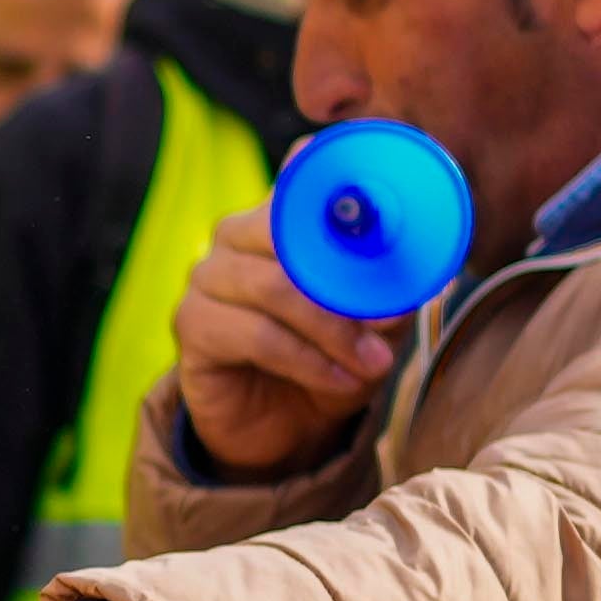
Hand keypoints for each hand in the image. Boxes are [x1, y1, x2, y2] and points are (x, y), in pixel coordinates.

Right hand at [163, 204, 405, 480]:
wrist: (283, 429)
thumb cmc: (328, 359)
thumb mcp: (374, 324)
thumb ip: (389, 295)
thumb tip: (407, 287)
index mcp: (279, 215)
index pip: (302, 171)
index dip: (344, 183)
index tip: (389, 212)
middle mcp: (235, 234)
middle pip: (287, 230)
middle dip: (346, 281)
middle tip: (388, 323)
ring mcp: (208, 276)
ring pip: (275, 287)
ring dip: (333, 330)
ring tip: (372, 364)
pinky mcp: (192, 325)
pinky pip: (258, 336)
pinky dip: (308, 361)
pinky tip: (338, 380)